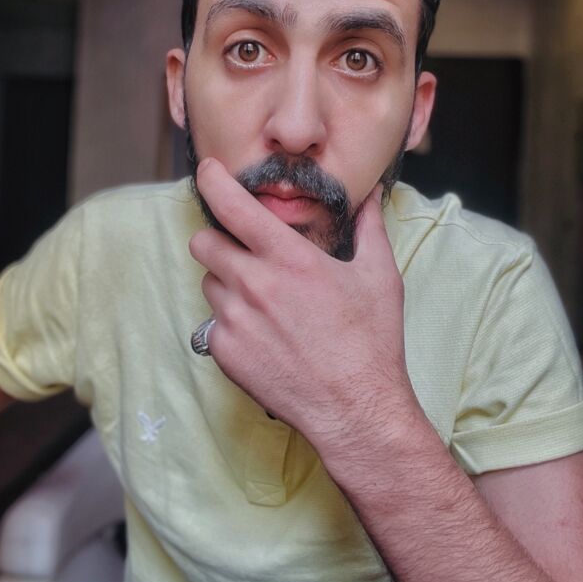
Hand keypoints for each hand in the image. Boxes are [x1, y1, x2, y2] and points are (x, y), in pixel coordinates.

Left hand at [189, 158, 414, 453]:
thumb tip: (370, 194)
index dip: (214, 182)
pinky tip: (262, 336)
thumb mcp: (379, 277)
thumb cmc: (370, 341)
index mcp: (288, 258)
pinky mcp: (224, 352)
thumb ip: (368, 228)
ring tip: (263, 303)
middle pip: (203, 243)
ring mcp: (234, 320)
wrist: (355, 409)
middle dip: (219, 241)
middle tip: (245, 254)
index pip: (232, 206)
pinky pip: (212, 324)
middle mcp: (254, 284)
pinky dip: (230, 323)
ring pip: (208, 283)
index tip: (209, 172)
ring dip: (227, 284)